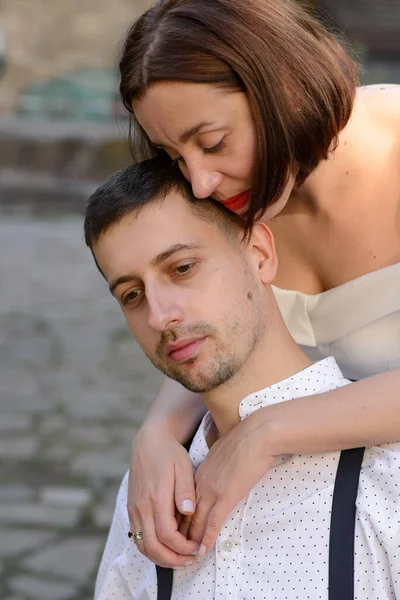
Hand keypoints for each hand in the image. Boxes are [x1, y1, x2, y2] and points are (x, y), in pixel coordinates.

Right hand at [128, 422, 199, 566]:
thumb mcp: (183, 467)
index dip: (182, 548)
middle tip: (190, 560)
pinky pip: (138, 537)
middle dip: (172, 560)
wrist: (149, 441)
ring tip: (180, 558)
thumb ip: (185, 491)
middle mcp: (141, 507)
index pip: (166, 535)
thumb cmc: (170, 454)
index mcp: (155, 498)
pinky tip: (166, 547)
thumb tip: (188, 512)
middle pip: (152, 547)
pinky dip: (151, 548)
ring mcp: (134, 509)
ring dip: (161, 557)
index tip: (197, 548)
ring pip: (142, 545)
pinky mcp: (132, 508)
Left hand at [187, 413, 275, 554]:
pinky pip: (213, 522)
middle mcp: (201, 483)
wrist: (256, 434)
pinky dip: (207, 538)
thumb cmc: (245, 440)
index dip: (181, 520)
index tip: (179, 534)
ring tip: (189, 557)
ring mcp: (212, 490)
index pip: (185, 503)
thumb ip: (218, 465)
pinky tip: (203, 550)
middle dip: (181, 535)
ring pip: (196, 522)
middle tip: (178, 551)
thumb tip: (222, 469)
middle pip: (185, 515)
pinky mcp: (226, 495)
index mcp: (200, 473)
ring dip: (192, 542)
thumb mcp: (224, 452)